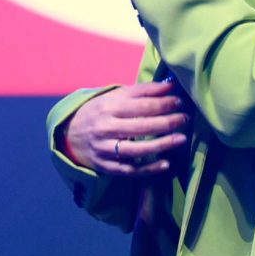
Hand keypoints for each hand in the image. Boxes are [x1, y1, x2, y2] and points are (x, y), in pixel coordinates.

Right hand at [65, 80, 196, 176]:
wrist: (70, 135)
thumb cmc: (99, 112)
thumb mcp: (114, 97)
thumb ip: (142, 91)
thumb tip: (170, 85)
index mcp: (108, 107)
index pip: (140, 105)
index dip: (162, 103)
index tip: (179, 101)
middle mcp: (105, 128)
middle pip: (140, 127)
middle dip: (166, 122)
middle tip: (185, 118)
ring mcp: (105, 149)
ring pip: (135, 150)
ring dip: (160, 145)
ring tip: (181, 139)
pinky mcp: (106, 166)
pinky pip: (129, 170)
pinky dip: (148, 168)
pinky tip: (165, 164)